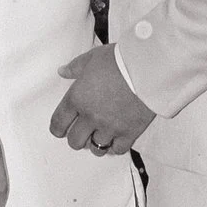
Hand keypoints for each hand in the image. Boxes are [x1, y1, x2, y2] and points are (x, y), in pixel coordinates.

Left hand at [52, 41, 154, 157]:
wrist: (149, 68)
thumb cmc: (121, 60)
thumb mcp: (93, 57)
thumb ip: (75, 67)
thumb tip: (62, 71)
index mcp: (77, 98)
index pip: (58, 123)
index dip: (58, 128)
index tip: (61, 129)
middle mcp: (91, 116)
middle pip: (74, 141)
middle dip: (77, 137)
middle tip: (83, 131)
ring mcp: (110, 127)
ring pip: (95, 148)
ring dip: (96, 143)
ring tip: (101, 134)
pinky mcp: (129, 132)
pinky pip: (117, 149)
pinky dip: (115, 146)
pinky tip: (116, 138)